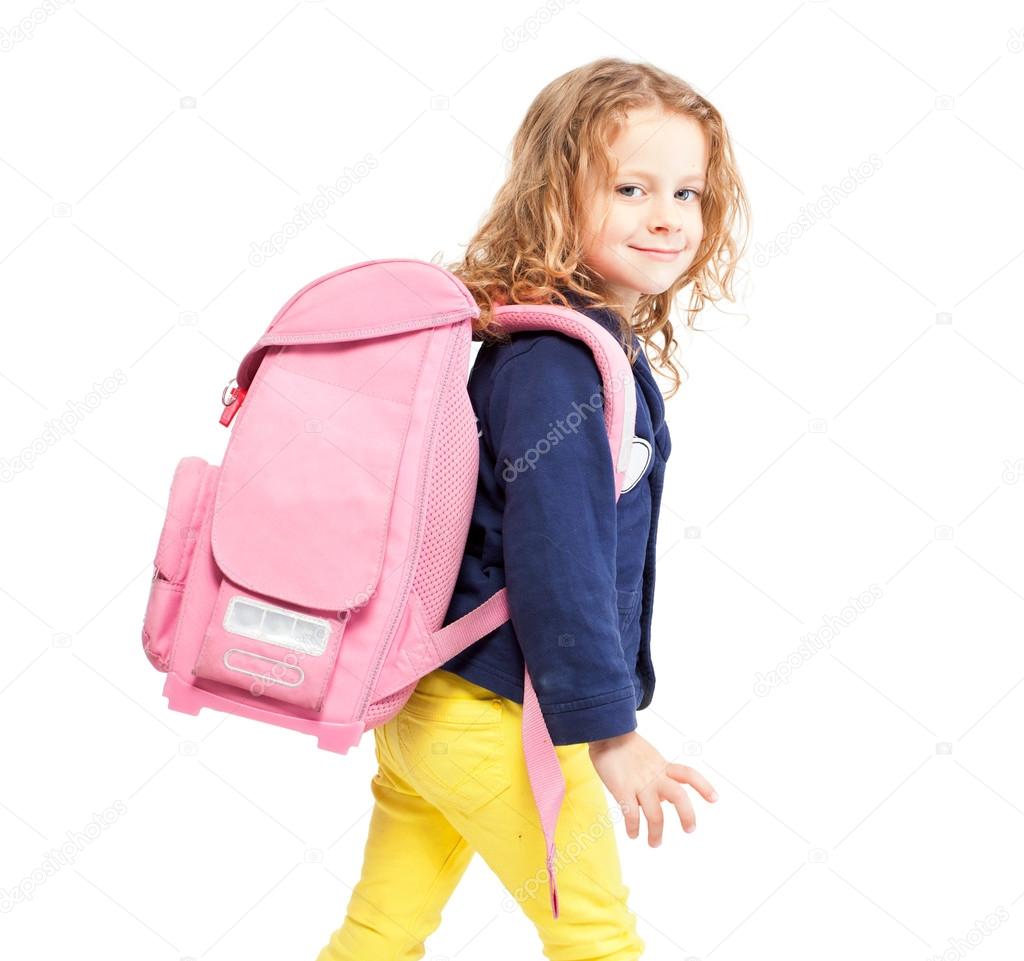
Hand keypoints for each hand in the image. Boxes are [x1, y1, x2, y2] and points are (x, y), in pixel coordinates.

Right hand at [588, 731, 717, 846]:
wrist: (605, 733)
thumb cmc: (624, 746)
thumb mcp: (649, 758)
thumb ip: (659, 778)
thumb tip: (666, 801)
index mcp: (662, 766)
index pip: (688, 774)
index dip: (703, 786)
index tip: (715, 799)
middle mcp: (654, 776)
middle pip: (679, 796)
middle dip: (687, 815)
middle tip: (690, 830)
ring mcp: (639, 783)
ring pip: (656, 813)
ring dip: (657, 832)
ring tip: (655, 843)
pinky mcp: (621, 789)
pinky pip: (631, 814)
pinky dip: (634, 828)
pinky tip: (633, 834)